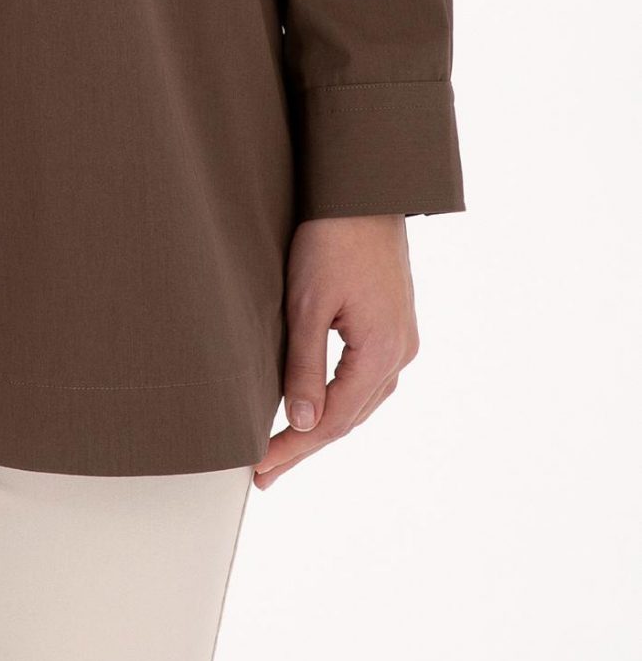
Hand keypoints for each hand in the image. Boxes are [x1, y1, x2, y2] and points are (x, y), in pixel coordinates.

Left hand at [254, 214, 419, 489]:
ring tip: (283, 449)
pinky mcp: (393, 324)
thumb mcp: (308, 303)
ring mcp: (401, 339)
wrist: (363, 189)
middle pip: (350, 418)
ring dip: (323, 425)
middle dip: (306, 445)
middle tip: (264, 471)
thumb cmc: (332, 237)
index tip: (259, 469)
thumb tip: (303, 425)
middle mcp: (400, 352)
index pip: (334, 422)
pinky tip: (316, 407)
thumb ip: (305, 367)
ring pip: (360, 401)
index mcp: (382, 352)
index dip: (295, 448)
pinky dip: (339, 398)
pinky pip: (366, 378)